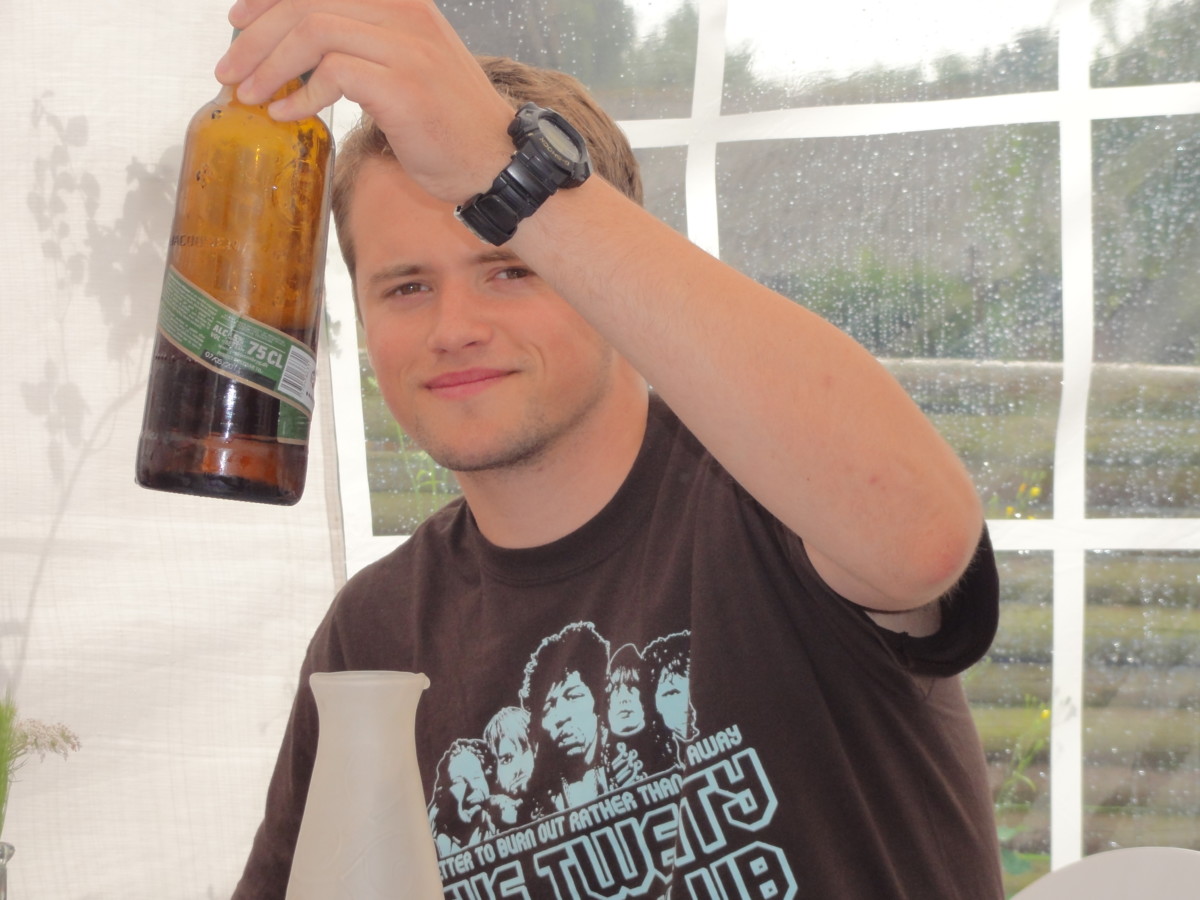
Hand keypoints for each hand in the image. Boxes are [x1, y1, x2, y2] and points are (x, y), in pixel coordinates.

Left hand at [215, 0, 515, 203]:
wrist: (496, 162)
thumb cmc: (447, 123)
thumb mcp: (407, 64)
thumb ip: (363, 44)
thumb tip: (297, 48)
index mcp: (402, 2)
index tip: (237, 24)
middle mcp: (405, 13)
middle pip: (307, 4)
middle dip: (255, 37)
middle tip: (228, 70)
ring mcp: (408, 48)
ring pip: (314, 33)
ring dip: (269, 65)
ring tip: (247, 95)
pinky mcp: (405, 87)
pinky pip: (334, 75)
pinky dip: (299, 95)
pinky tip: (285, 114)